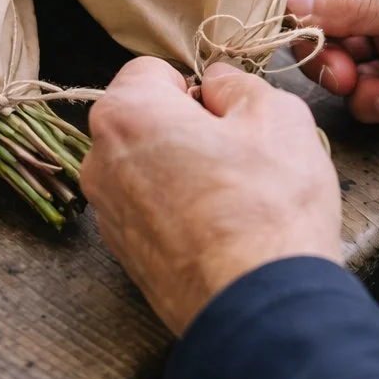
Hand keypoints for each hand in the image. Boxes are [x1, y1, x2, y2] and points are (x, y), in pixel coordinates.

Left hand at [81, 58, 340, 334]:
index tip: (229, 114)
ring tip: (235, 195)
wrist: (260, 307)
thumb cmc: (267, 206)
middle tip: (238, 153)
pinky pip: (151, 211)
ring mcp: (108, 214)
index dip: (198, 86)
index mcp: (126, 114)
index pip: (152, 71)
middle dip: (186, 127)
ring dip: (183, 169)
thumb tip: (220, 83)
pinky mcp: (125, 256)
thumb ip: (240, 85)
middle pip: (145, 120)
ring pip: (148, 167)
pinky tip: (222, 228)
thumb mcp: (277, 117)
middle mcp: (101, 162)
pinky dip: (180, 211)